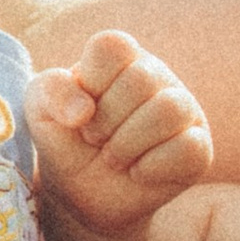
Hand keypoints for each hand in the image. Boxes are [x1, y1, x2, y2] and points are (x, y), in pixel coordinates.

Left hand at [25, 35, 212, 240]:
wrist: (81, 194)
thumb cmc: (65, 140)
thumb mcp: (40, 111)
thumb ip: (50, 91)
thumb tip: (84, 109)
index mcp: (119, 57)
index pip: (112, 45)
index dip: (90, 82)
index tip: (80, 111)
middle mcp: (156, 75)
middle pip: (141, 80)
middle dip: (105, 121)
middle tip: (94, 140)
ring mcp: (184, 109)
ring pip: (170, 110)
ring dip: (128, 144)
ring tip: (113, 158)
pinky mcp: (199, 147)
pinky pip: (190, 148)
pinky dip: (153, 167)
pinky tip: (138, 172)